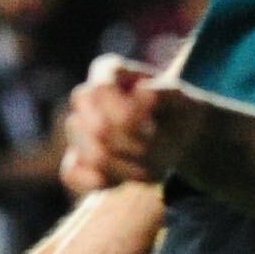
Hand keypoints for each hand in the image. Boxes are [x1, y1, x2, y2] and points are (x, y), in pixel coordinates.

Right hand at [60, 54, 172, 197]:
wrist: (179, 136)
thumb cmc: (178, 112)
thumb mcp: (183, 99)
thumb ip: (165, 95)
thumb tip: (143, 94)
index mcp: (109, 71)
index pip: (100, 91)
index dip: (128, 114)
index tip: (156, 124)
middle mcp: (86, 96)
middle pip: (98, 129)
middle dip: (138, 146)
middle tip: (164, 152)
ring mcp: (76, 128)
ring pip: (94, 156)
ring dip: (133, 168)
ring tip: (156, 167)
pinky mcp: (74, 158)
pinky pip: (71, 174)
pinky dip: (103, 182)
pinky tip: (126, 180)